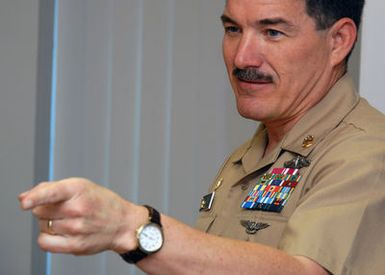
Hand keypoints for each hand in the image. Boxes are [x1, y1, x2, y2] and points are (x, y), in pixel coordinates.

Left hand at [18, 178, 146, 254]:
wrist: (123, 224)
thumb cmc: (101, 202)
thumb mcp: (81, 186)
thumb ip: (50, 188)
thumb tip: (23, 198)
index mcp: (79, 189)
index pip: (52, 193)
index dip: (35, 198)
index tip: (25, 203)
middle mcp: (78, 208)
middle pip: (39, 210)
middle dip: (45, 209)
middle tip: (63, 208)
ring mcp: (77, 228)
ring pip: (42, 226)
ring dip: (49, 223)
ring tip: (68, 220)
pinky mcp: (75, 246)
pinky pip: (45, 242)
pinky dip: (47, 237)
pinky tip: (60, 232)